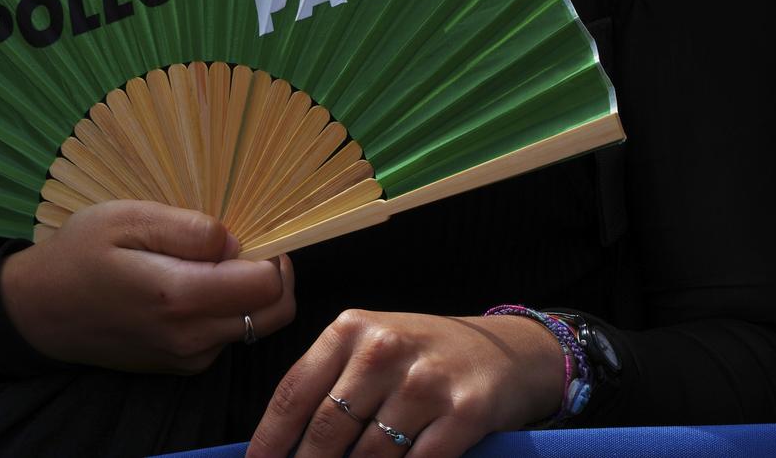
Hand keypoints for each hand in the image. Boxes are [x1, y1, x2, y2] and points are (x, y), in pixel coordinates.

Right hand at [0, 200, 295, 372]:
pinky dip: (227, 313)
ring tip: (214, 266)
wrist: (40, 311)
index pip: (267, 285)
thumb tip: (236, 241)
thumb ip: (189, 229)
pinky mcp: (182, 367)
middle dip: (275, 278)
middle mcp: (190, 336)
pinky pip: (227, 338)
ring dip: (250, 296)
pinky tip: (194, 289)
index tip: (251, 235)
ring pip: (255, 327)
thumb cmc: (80, 254)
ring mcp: (187, 358)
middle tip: (249, 249)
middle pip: (274, 313)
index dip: (272, 255)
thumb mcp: (127, 218)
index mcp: (179, 296)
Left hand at [249, 311, 562, 457]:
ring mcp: (425, 381)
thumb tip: (284, 443)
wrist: (506, 351)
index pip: (293, 393)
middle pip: (326, 429)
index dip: (269, 439)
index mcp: (350, 329)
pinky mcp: (464, 412)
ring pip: (368, 455)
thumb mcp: (371, 347)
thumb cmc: (424, 355)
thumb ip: (328, 382)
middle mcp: (383, 349)